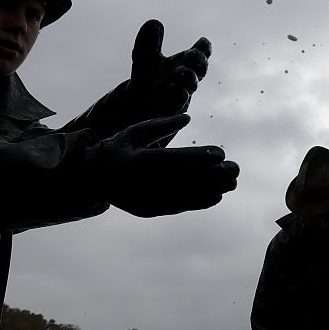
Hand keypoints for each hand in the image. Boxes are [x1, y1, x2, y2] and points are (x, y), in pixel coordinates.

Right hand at [87, 114, 238, 216]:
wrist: (93, 180)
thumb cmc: (117, 150)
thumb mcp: (135, 132)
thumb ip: (161, 124)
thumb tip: (188, 118)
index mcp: (138, 161)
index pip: (174, 160)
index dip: (200, 158)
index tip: (221, 153)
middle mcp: (143, 183)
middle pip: (185, 181)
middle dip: (214, 176)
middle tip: (235, 168)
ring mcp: (146, 199)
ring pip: (186, 197)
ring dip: (213, 191)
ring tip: (233, 182)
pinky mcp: (150, 211)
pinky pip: (179, 207)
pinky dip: (200, 202)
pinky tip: (217, 196)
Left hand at [129, 19, 211, 116]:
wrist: (136, 101)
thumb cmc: (147, 77)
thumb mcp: (144, 55)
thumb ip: (149, 40)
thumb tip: (155, 22)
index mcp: (184, 60)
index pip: (202, 51)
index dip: (205, 47)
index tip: (201, 41)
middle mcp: (187, 74)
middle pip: (202, 66)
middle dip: (199, 60)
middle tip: (189, 55)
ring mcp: (183, 90)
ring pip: (192, 83)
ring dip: (188, 76)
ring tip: (179, 72)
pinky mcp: (174, 105)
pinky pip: (182, 99)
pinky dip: (179, 92)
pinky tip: (171, 88)